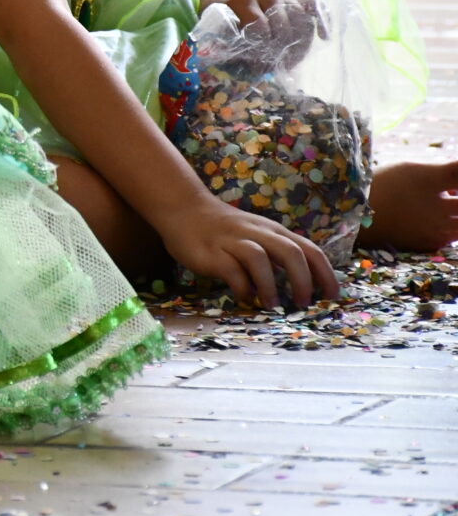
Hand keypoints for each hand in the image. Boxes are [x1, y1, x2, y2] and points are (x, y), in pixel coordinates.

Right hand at [160, 200, 340, 308]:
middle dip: (303, 281)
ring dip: (270, 286)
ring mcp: (233, 242)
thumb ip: (276, 254)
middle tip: (303, 304)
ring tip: (272, 306)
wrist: (184, 210)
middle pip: (290, 253)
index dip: (325, 274)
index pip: (309, 250)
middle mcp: (257, 234)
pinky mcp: (212, 253)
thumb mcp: (257, 235)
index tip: (332, 297)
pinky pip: (231, 271)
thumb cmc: (225, 229)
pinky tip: (244, 297)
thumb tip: (301, 283)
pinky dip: (242, 287)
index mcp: (273, 231)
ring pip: (260, 259)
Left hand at [199, 0, 318, 72]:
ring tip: (292, 62)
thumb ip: (228, 45)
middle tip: (279, 67)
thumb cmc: (223, 15)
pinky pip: (316, 5)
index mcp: (243, 0)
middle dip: (283, 52)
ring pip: (302, 20)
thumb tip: (245, 71)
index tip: (258, 66)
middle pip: (284, 27)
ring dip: (301, 45)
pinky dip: (323, 20)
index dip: (260, 50)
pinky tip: (324, 37)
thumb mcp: (218, 28)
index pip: (260, 28)